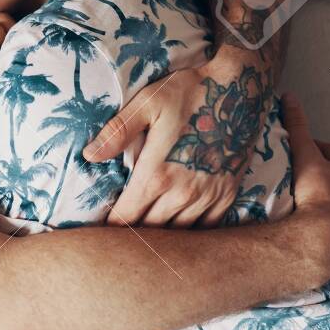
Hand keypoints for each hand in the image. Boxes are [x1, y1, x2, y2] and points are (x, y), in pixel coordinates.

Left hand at [83, 60, 267, 227]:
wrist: (240, 89)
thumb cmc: (190, 92)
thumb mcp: (148, 102)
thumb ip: (118, 131)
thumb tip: (89, 155)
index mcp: (157, 173)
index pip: (126, 217)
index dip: (111, 228)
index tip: (102, 231)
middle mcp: (183, 193)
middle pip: (150, 232)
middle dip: (134, 237)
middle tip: (120, 238)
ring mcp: (208, 196)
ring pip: (178, 235)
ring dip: (162, 239)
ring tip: (147, 240)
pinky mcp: (227, 195)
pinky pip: (207, 230)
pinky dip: (191, 235)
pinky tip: (180, 230)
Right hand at [279, 91, 329, 278]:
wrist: (320, 240)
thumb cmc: (317, 194)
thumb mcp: (305, 155)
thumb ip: (298, 126)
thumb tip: (290, 97)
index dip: (310, 151)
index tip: (293, 156)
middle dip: (317, 178)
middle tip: (293, 180)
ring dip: (322, 204)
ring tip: (299, 205)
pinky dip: (327, 230)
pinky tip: (312, 232)